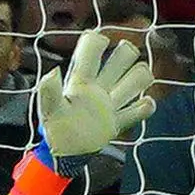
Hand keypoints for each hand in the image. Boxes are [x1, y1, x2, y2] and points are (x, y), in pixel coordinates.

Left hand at [32, 28, 157, 161]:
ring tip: (138, 79)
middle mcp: (98, 88)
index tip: (100, 40)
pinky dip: (145, 107)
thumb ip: (49, 92)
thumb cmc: (54, 130)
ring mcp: (110, 104)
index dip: (97, 41)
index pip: (91, 51)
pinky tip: (145, 104)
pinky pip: (138, 110)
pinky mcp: (117, 122)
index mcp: (81, 81)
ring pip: (133, 80)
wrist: (63, 154)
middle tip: (127, 54)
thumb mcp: (50, 110)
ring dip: (140, 76)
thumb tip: (53, 71)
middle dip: (126, 52)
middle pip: (119, 59)